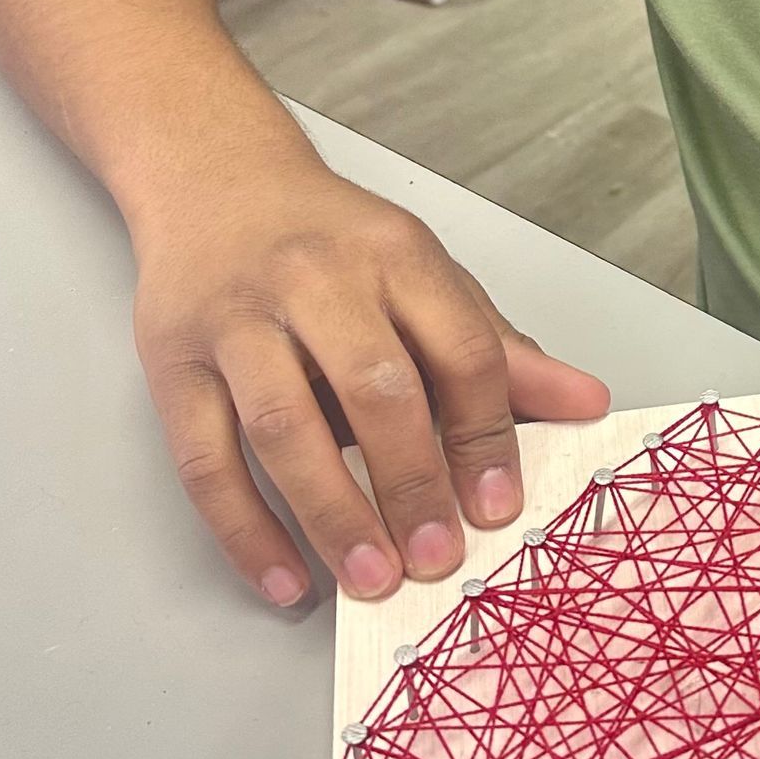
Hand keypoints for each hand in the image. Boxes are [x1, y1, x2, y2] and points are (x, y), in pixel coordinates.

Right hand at [131, 160, 608, 607]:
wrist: (213, 179)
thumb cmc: (332, 243)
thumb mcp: (426, 276)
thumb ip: (501, 350)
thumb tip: (586, 404)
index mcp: (396, 255)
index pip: (460, 349)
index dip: (486, 434)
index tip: (499, 506)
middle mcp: (315, 280)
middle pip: (373, 387)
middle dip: (412, 481)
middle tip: (438, 557)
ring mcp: (236, 320)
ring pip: (281, 426)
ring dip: (331, 513)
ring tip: (373, 578)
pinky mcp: (173, 363)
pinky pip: (205, 462)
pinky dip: (247, 532)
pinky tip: (288, 580)